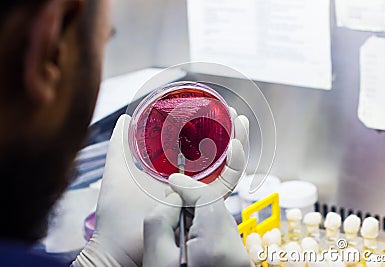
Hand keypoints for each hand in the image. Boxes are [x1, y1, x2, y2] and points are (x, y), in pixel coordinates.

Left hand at [73, 107, 248, 266]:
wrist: (118, 246)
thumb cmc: (115, 214)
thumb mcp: (118, 170)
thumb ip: (120, 145)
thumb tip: (125, 119)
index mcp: (174, 174)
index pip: (197, 150)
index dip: (209, 131)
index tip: (214, 112)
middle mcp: (190, 184)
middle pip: (217, 156)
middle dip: (230, 134)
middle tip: (234, 115)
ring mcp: (199, 194)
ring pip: (227, 167)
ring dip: (238, 144)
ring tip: (240, 123)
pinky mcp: (204, 204)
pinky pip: (226, 183)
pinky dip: (235, 164)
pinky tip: (236, 144)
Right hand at [143, 174, 253, 266]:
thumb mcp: (155, 257)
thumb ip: (160, 219)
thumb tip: (174, 197)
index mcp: (216, 247)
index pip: (208, 197)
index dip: (188, 185)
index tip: (173, 182)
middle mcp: (238, 253)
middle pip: (217, 208)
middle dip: (194, 202)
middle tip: (172, 204)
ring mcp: (242, 261)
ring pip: (221, 221)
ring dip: (200, 217)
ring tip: (178, 229)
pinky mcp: (239, 265)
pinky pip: (224, 238)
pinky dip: (207, 233)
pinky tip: (189, 244)